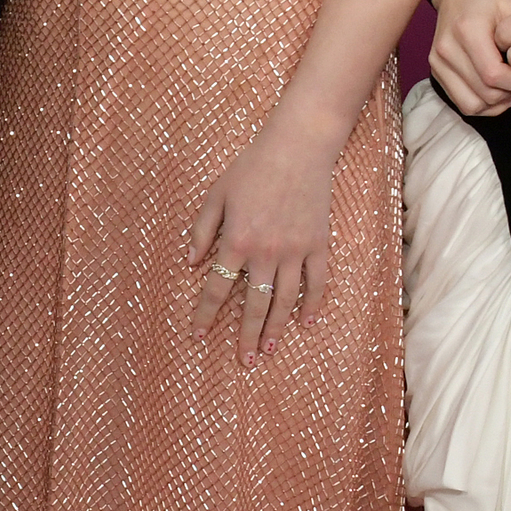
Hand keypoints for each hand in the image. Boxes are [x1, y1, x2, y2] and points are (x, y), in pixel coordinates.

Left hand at [184, 123, 339, 361]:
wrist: (297, 148)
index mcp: (236, 240)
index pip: (217, 289)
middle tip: (243, 362)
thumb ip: (202, 231)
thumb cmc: (251, 168)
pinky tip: (306, 323)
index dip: (205, 315)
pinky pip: (318, 282)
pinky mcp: (319, 244)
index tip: (197, 336)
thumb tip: (192, 263)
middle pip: (254, 305)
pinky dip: (313, 304)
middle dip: (245, 336)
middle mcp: (266, 252)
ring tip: (268, 350)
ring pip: (285, 300)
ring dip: (276, 328)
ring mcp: (295, 250)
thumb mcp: (216, 195)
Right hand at [424, 0, 510, 117]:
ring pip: (471, 105)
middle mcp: (446, 49)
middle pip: (484, 93)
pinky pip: (462, 103)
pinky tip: (499, 92)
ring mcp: (438, 62)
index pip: (493, 74)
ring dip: (497, 104)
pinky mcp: (436, 71)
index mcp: (467, 30)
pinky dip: (484, 105)